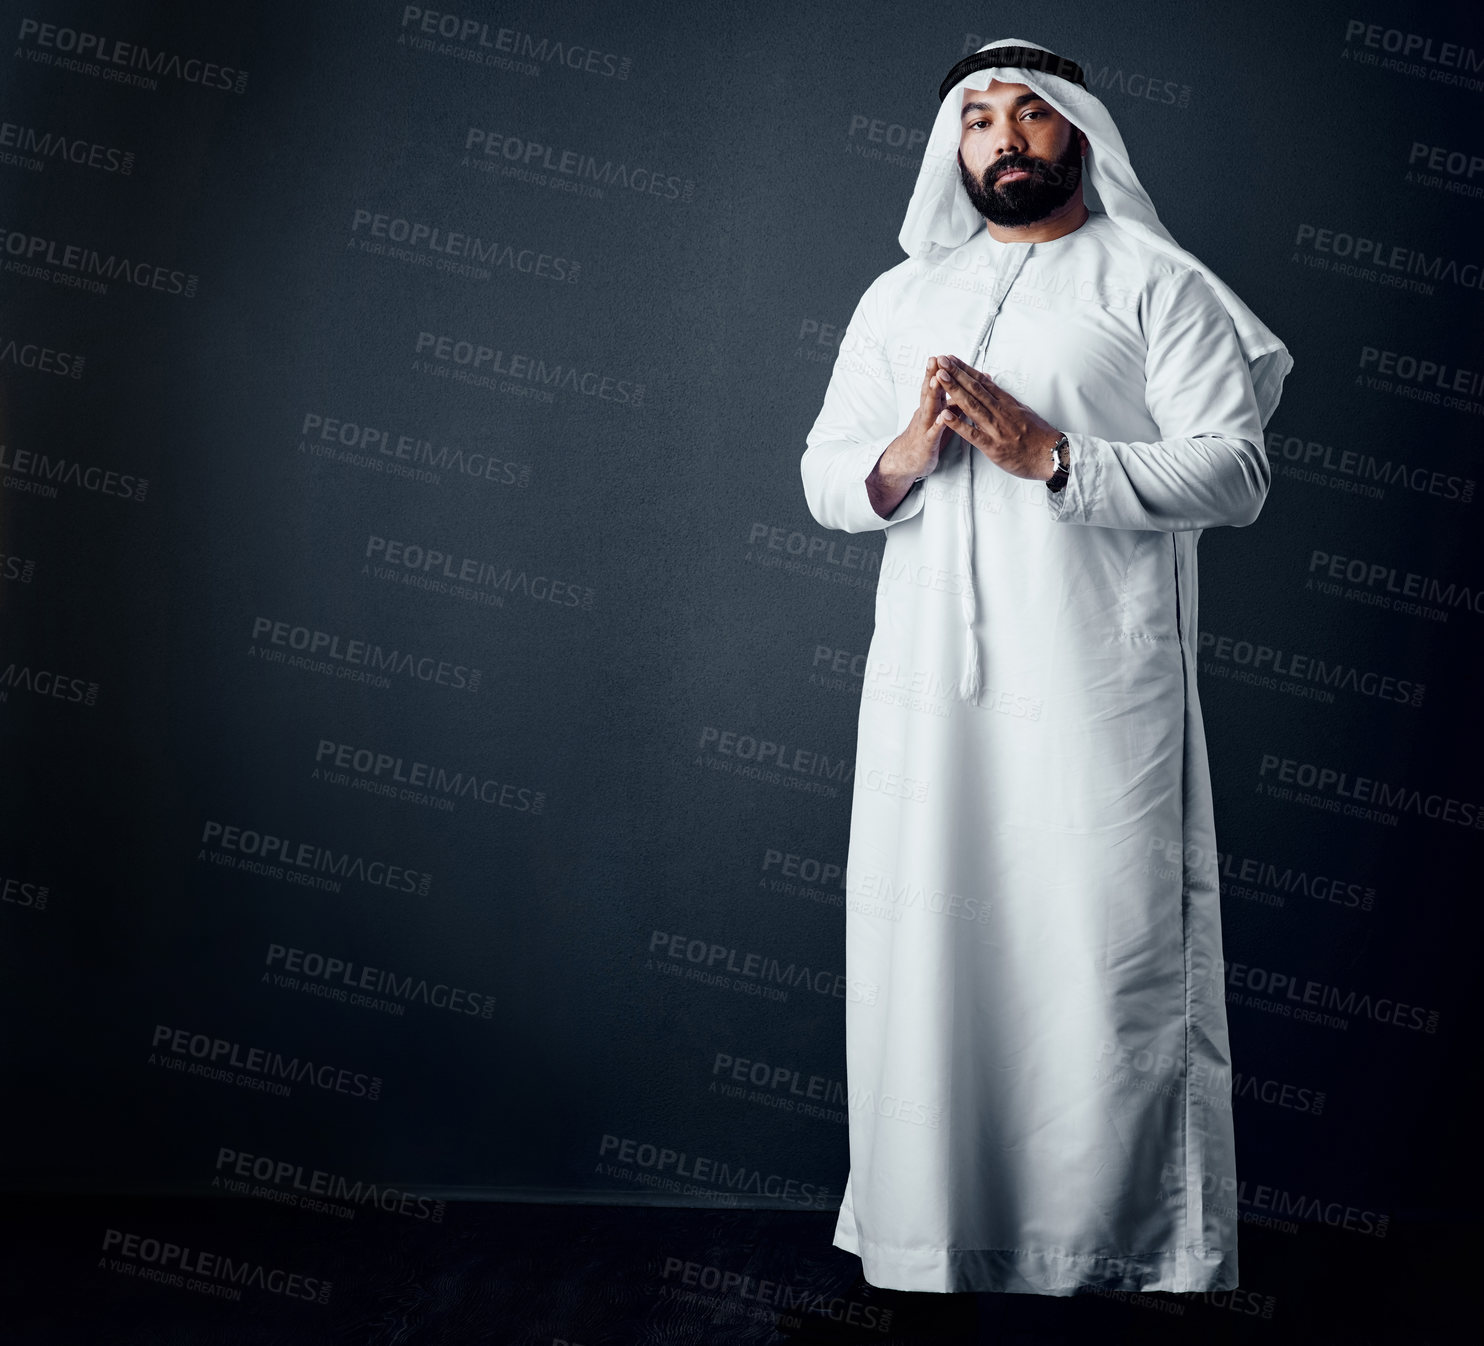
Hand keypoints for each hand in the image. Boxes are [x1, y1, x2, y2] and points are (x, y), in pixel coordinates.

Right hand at [866, 357, 954, 517]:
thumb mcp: (940, 417)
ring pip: (929, 408)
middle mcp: (925, 413)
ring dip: (932, 394)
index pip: (936, 384)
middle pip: (929, 391)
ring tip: (936, 380)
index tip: (946, 354)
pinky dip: (937, 425)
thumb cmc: (927, 437)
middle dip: (933, 375)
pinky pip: (932, 433)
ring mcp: (924, 427)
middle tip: (936, 359)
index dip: (940, 370)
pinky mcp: (926, 443)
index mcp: (931, 406)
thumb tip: (968, 387)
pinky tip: (943, 418)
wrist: (907, 461)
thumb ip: (954, 402)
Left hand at [932, 355, 1061, 481]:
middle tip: (941, 360)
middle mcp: (1000, 412)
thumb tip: (991, 385)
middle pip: (975, 389)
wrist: (1052, 455)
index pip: (982, 382)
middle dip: (956, 374)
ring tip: (940, 377)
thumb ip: (1004, 400)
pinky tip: (945, 415)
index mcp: (1007, 403)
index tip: (953, 360)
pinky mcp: (993, 447)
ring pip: (972, 406)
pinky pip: (973, 434)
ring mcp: (996, 428)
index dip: (965, 370)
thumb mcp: (1022, 411)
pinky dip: (958, 425)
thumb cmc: (1038, 436)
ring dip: (954, 390)